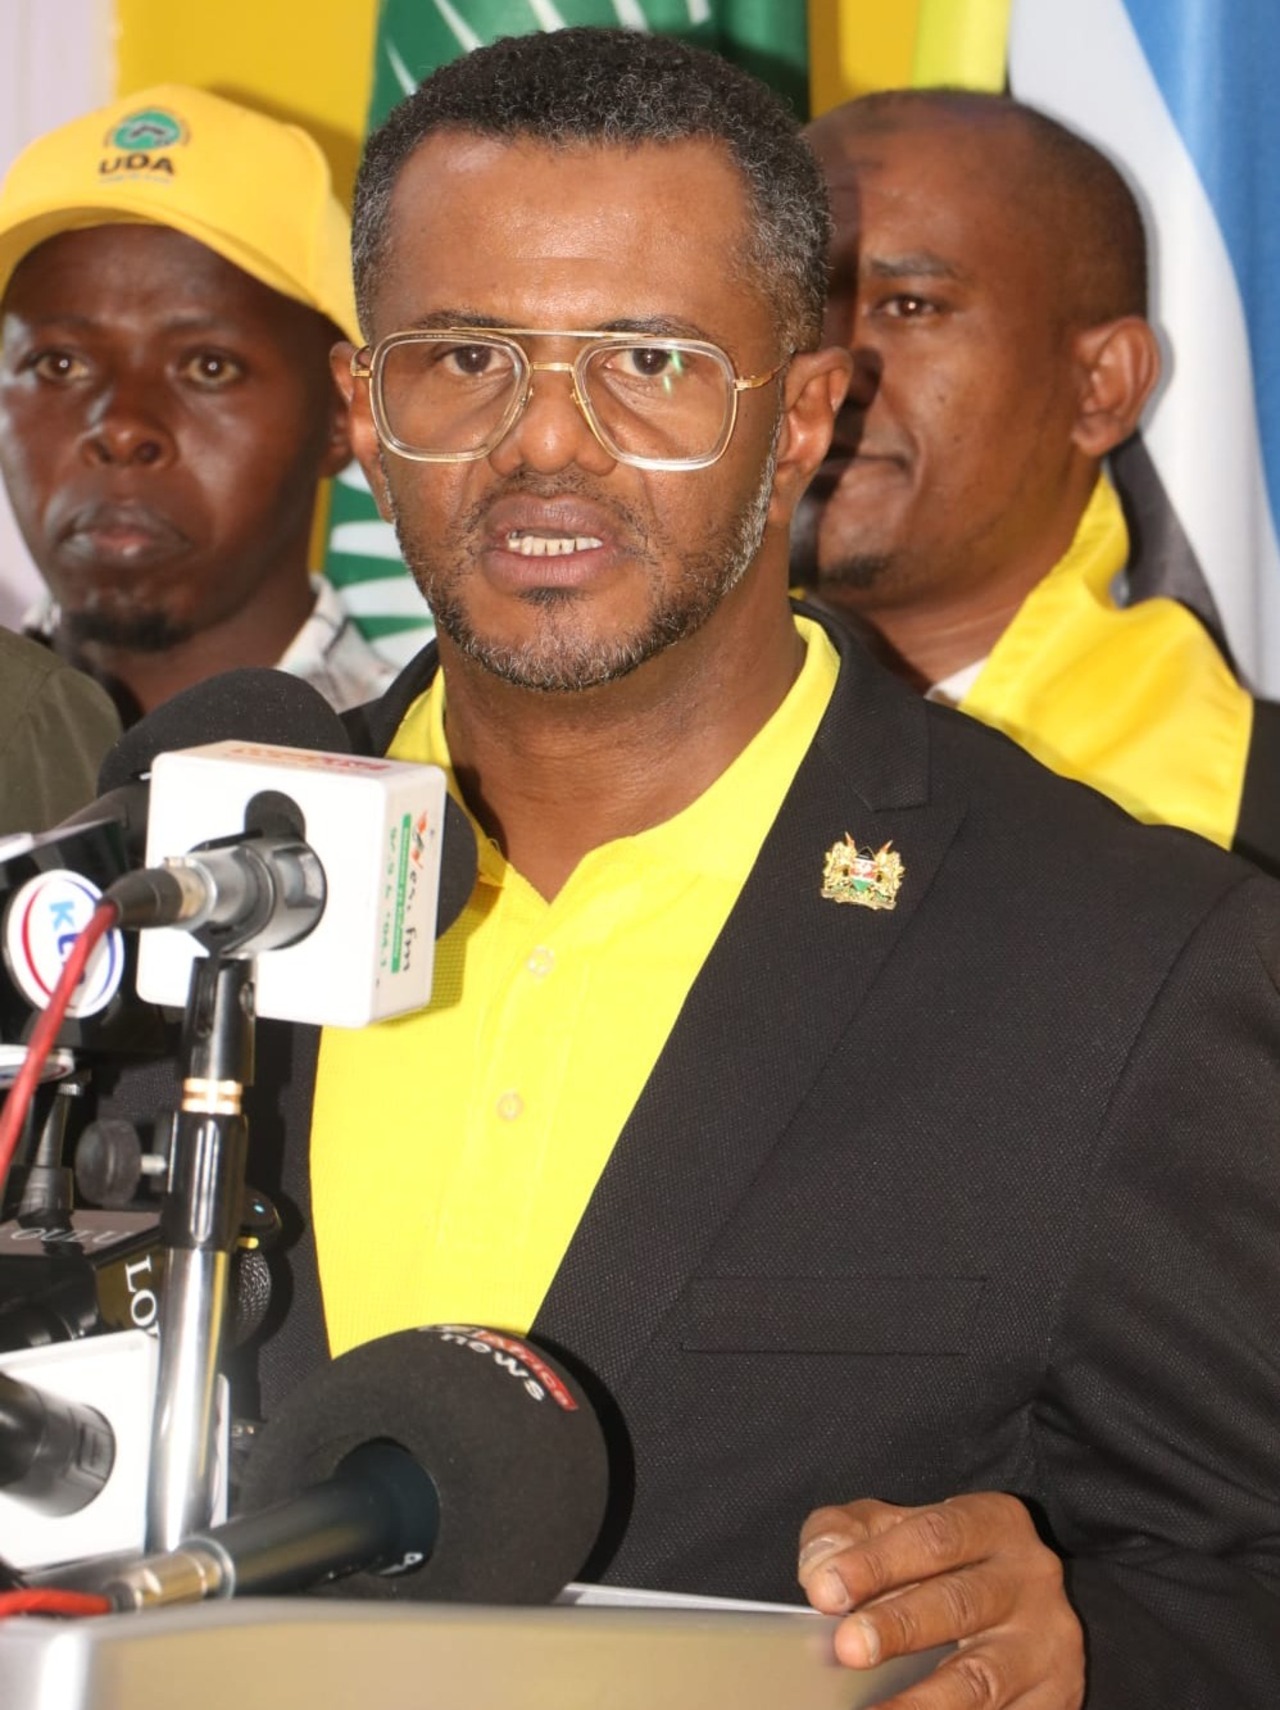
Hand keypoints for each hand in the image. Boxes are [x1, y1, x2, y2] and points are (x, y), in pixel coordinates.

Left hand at [797, 1492, 1083, 1708]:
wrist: (1018, 1613)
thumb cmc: (941, 1563)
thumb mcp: (895, 1530)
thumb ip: (848, 1535)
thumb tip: (819, 1574)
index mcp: (994, 1522)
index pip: (934, 1537)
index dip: (877, 1563)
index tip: (825, 1591)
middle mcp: (1030, 1579)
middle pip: (959, 1604)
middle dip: (898, 1627)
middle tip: (846, 1649)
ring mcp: (1046, 1646)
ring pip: (981, 1678)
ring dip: (921, 1701)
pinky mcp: (1053, 1700)